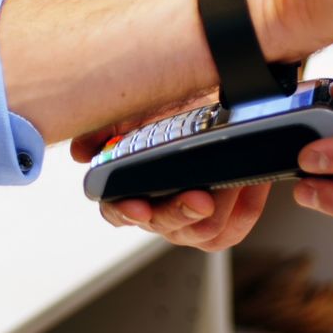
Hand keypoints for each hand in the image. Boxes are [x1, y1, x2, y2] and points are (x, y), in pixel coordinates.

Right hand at [70, 99, 271, 252]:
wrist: (217, 100)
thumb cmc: (173, 107)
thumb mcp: (136, 108)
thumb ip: (106, 128)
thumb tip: (82, 151)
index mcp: (129, 191)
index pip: (117, 210)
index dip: (125, 211)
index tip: (138, 206)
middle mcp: (158, 211)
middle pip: (164, 225)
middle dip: (180, 212)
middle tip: (199, 196)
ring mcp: (191, 221)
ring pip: (202, 232)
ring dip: (219, 207)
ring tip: (232, 180)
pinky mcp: (225, 224)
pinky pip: (234, 229)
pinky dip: (245, 206)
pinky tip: (251, 182)